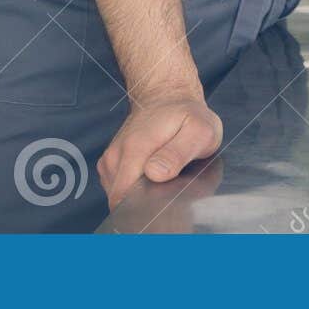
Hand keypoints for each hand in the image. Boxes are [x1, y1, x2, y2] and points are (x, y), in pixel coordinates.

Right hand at [97, 92, 222, 208]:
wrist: (167, 96)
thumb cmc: (187, 114)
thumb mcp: (198, 131)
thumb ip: (178, 153)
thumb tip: (155, 174)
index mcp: (135, 149)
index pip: (126, 199)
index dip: (146, 212)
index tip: (167, 210)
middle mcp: (116, 156)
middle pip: (123, 203)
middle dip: (147, 207)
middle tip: (173, 196)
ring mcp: (111, 161)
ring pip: (121, 199)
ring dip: (142, 199)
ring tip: (165, 183)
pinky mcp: (111, 165)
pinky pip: (119, 190)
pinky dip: (136, 192)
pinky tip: (153, 180)